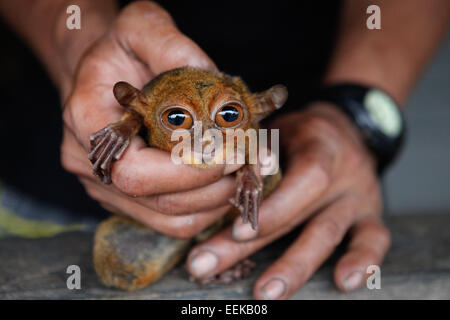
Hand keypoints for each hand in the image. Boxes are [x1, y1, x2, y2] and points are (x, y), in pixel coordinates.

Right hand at [60, 1, 240, 237]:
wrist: (101, 72)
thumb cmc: (121, 48)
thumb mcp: (141, 25)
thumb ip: (171, 46)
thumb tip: (215, 83)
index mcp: (87, 120)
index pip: (134, 171)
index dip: (186, 172)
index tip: (230, 154)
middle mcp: (91, 162)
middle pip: (156, 200)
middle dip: (212, 187)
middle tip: (250, 162)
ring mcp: (106, 186)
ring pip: (169, 219)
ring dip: (215, 203)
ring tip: (243, 173)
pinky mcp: (125, 197)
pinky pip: (170, 221)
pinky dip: (206, 209)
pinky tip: (224, 184)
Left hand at [186, 102, 390, 298]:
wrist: (345, 129)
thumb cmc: (299, 134)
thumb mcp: (278, 129)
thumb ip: (254, 153)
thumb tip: (209, 186)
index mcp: (318, 144)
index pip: (303, 177)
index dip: (273, 206)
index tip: (236, 232)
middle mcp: (342, 171)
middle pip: (300, 213)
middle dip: (253, 245)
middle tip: (208, 266)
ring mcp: (358, 195)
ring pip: (328, 233)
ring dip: (295, 267)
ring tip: (266, 293)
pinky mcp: (370, 213)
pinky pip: (375, 238)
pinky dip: (365, 261)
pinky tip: (345, 283)